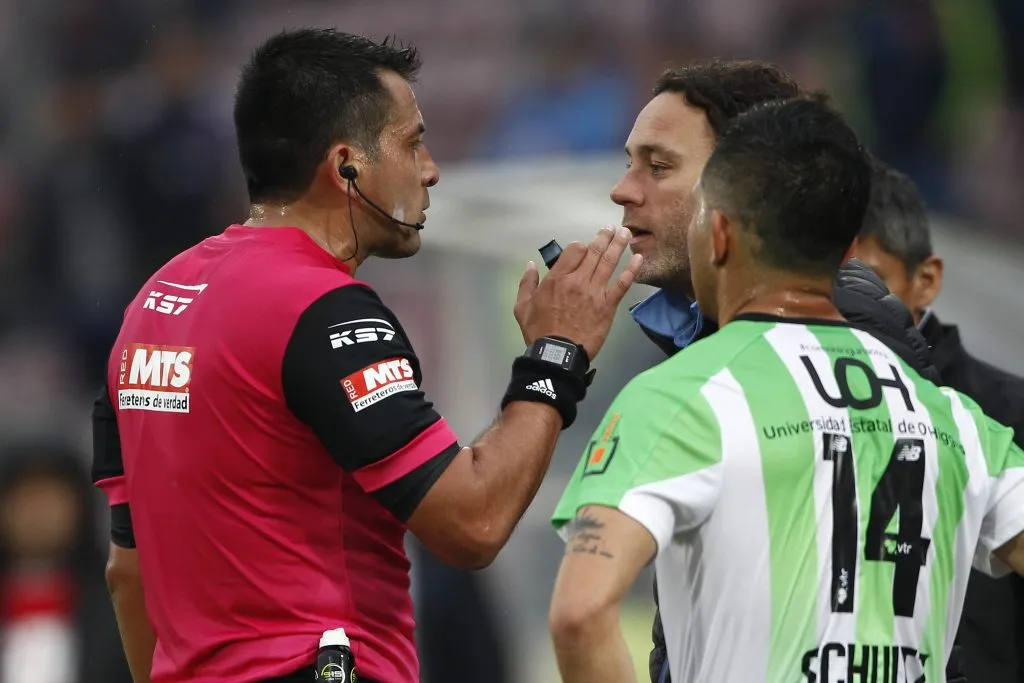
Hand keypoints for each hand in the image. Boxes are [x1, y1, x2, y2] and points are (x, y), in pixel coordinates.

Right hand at [514, 226, 641, 360]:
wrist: (557, 355)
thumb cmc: (539, 331)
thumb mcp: (522, 307)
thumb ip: (526, 284)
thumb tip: (531, 265)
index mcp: (557, 278)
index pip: (574, 250)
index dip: (580, 245)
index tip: (584, 247)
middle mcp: (578, 280)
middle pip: (594, 251)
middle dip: (604, 236)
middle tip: (613, 227)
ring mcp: (595, 292)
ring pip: (609, 262)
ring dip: (618, 245)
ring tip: (626, 232)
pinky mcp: (608, 305)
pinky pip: (622, 284)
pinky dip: (631, 270)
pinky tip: (638, 258)